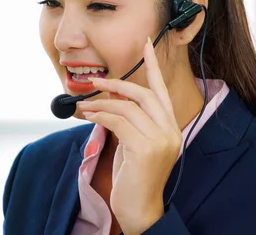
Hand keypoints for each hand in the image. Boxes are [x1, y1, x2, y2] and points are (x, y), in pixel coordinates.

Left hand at [77, 37, 181, 234]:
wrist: (139, 210)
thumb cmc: (134, 179)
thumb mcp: (134, 145)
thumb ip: (130, 123)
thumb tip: (108, 103)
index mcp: (170, 127)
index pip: (162, 90)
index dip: (154, 65)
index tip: (147, 44)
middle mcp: (170, 131)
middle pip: (145, 94)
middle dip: (118, 85)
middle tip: (95, 83)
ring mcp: (160, 140)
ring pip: (128, 107)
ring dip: (102, 103)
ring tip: (84, 106)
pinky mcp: (145, 149)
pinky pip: (119, 122)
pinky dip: (101, 116)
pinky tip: (89, 117)